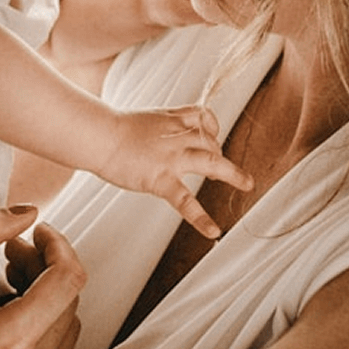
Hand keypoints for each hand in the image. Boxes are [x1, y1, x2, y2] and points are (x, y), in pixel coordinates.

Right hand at [0, 208, 85, 348]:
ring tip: (10, 282)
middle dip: (45, 266)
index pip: (67, 279)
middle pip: (68, 297)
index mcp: (6, 344)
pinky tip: (11, 314)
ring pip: (68, 322)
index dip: (58, 245)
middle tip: (12, 255)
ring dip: (46, 294)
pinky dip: (43, 324)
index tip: (39, 233)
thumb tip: (28, 214)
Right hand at [99, 107, 252, 239]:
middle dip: (220, 154)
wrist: (99, 136)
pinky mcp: (160, 179)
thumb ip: (164, 126)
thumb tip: (171, 136)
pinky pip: (186, 201)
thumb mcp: (147, 120)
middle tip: (226, 171)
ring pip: (210, 161)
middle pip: (210, 140)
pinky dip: (201, 218)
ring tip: (248, 184)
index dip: (211, 126)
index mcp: (172, 120)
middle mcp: (176, 137)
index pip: (204, 117)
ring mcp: (171, 157)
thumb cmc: (117, 130)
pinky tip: (214, 232)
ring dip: (232, 173)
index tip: (210, 136)